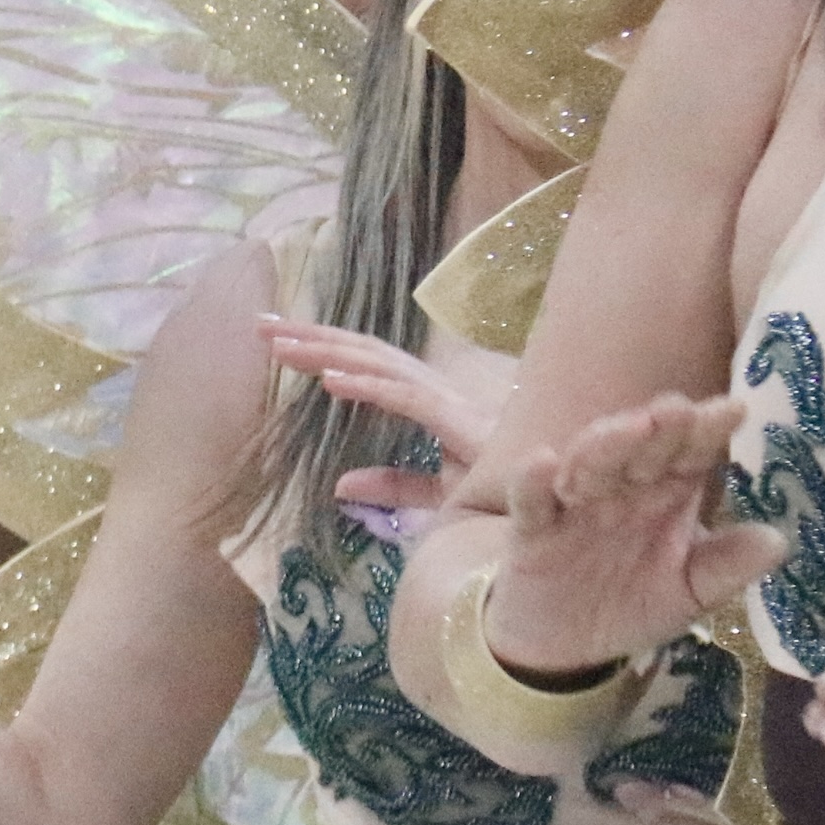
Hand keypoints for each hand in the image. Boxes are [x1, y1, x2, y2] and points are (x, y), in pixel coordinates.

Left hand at [257, 317, 492, 481]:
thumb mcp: (440, 492)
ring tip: (280, 343)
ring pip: (379, 364)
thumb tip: (340, 484)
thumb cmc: (515, 491)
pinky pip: (407, 398)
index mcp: (431, 400)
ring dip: (327, 350)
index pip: (369, 364)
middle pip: (365, 352)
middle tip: (259, 324)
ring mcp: (451, 401)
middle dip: (312, 335)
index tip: (277, 340)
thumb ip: (394, 485)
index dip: (324, 347)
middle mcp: (438, 389)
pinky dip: (368, 386)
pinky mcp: (463, 422)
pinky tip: (329, 379)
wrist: (565, 500)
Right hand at [476, 389, 784, 675]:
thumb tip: (780, 542)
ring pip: (588, 461)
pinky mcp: (532, 526)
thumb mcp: (688, 593)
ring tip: (632, 428)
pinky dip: (532, 480)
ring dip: (608, 442)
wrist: (563, 646)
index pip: (690, 453)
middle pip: (641, 447)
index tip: (734, 411)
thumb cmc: (630, 602)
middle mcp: (622, 487)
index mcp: (665, 493)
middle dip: (660, 428)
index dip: (709, 430)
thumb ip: (726, 567)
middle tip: (679, 410)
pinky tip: (543, 462)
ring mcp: (574, 502)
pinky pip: (530, 499)